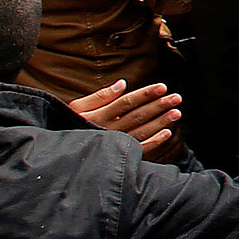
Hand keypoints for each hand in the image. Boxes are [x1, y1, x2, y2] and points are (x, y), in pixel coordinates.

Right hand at [71, 79, 185, 157]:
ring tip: (176, 113)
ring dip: (160, 122)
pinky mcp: (118, 156)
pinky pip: (139, 150)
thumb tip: (122, 83)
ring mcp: (115, 144)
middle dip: (158, 106)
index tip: (162, 87)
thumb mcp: (78, 107)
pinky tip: (167, 134)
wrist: (62, 153)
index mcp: (99, 115)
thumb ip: (101, 96)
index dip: (145, 94)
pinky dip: (154, 142)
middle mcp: (108, 130)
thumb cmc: (69, 124)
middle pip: (138, 116)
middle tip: (177, 98)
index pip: (127, 102)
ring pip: (142, 132)